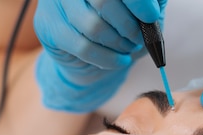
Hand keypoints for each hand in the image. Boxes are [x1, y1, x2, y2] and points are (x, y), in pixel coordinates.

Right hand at [34, 0, 166, 112]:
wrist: (88, 52)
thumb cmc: (117, 23)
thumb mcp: (138, 8)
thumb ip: (148, 1)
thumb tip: (154, 5)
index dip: (136, 0)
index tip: (150, 16)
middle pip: (103, 1)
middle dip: (128, 25)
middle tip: (139, 38)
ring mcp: (55, 2)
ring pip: (93, 26)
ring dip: (118, 43)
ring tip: (128, 48)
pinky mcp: (48, 27)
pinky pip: (83, 47)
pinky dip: (108, 58)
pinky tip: (120, 60)